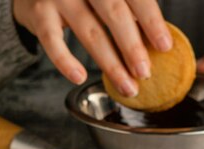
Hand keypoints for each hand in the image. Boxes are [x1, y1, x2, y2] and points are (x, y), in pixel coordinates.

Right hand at [13, 0, 172, 96]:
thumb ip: (125, 8)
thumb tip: (155, 40)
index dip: (151, 21)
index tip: (164, 46)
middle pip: (114, 14)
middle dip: (132, 47)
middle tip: (144, 73)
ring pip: (90, 32)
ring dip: (110, 63)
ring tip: (126, 85)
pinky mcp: (39, 12)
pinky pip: (53, 41)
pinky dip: (66, 61)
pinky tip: (79, 77)